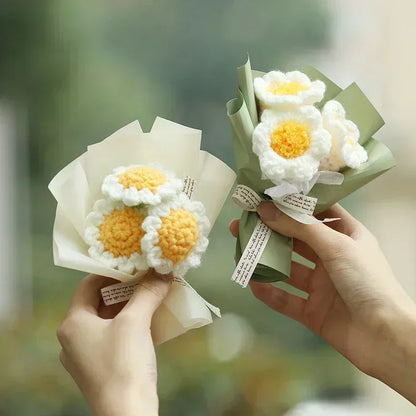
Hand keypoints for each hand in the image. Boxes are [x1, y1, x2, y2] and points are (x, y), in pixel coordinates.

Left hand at [57, 271, 171, 415]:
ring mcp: (87, 355)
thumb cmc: (124, 365)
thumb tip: (163, 271)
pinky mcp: (101, 367)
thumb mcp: (136, 322)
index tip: (133, 264)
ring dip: (131, 306)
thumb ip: (148, 292)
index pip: (88, 285)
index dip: (111, 271)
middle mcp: (74, 338)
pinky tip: (150, 319)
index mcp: (72, 324)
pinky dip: (131, 324)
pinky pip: (115, 336)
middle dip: (125, 288)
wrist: (127, 415)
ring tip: (152, 295)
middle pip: (99, 301)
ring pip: (109, 319)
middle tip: (147, 277)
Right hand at [229, 203, 415, 404]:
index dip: (292, 204)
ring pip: (287, 269)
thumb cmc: (369, 282)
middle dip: (270, 232)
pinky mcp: (313, 310)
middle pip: (295, 240)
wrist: (386, 338)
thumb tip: (267, 210)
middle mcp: (332, 258)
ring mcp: (322, 285)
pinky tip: (253, 283)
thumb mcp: (337, 246)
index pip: (316, 213)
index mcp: (346, 236)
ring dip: (266, 262)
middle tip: (242, 224)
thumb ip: (300, 228)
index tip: (266, 196)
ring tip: (242, 251)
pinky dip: (270, 292)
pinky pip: (286, 299)